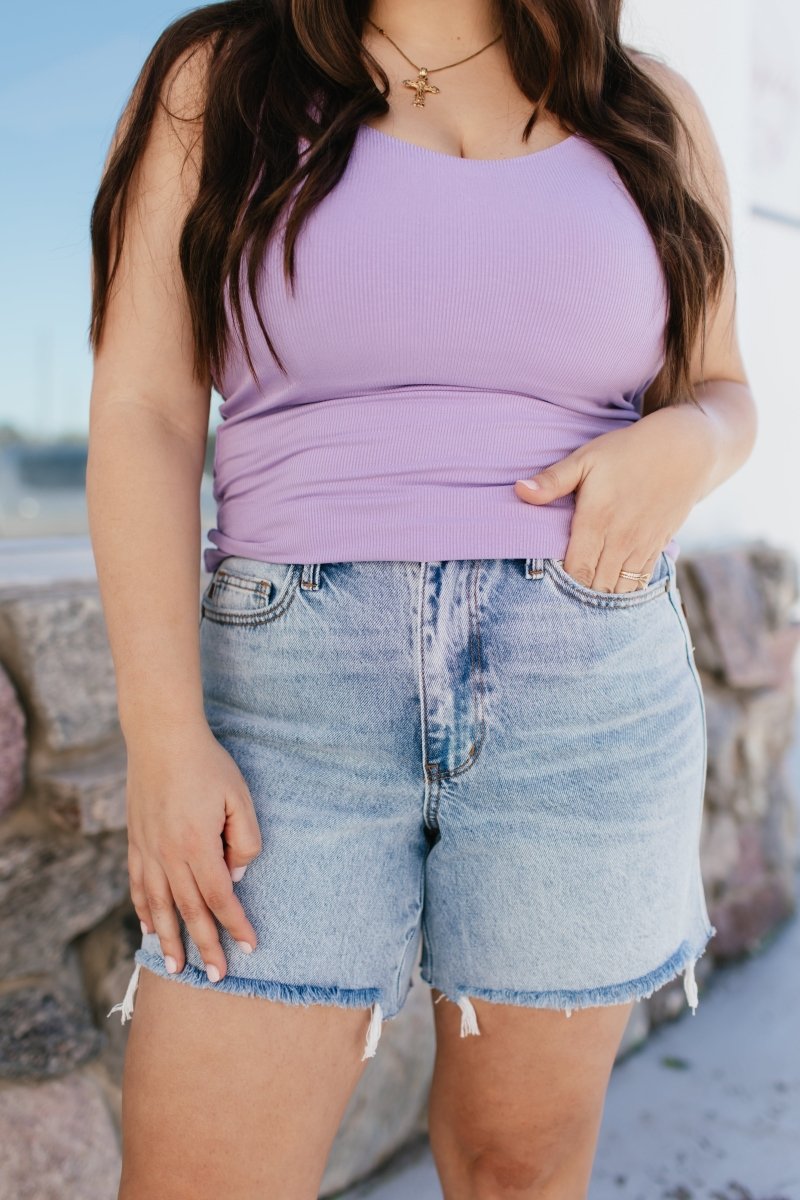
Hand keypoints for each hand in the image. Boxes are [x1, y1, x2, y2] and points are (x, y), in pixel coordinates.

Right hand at [125, 720, 262, 981]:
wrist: (161, 737)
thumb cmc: (207, 764)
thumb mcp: (239, 797)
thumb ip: (245, 839)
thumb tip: (238, 874)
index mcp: (197, 846)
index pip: (221, 897)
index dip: (236, 925)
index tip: (251, 947)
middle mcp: (168, 855)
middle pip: (189, 911)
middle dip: (205, 945)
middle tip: (216, 976)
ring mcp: (147, 850)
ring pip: (159, 906)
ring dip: (170, 940)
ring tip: (178, 967)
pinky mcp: (135, 841)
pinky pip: (138, 886)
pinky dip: (144, 911)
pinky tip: (150, 929)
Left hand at [513, 405, 715, 592]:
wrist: (685, 449)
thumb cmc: (627, 451)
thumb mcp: (586, 458)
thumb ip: (552, 481)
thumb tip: (519, 491)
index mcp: (596, 520)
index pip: (574, 570)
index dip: (560, 584)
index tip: (548, 584)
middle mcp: (620, 539)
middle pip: (595, 586)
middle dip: (578, 596)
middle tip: (561, 599)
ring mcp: (641, 546)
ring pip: (618, 589)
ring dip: (601, 597)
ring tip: (583, 599)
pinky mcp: (657, 547)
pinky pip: (640, 582)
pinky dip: (624, 592)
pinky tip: (611, 592)